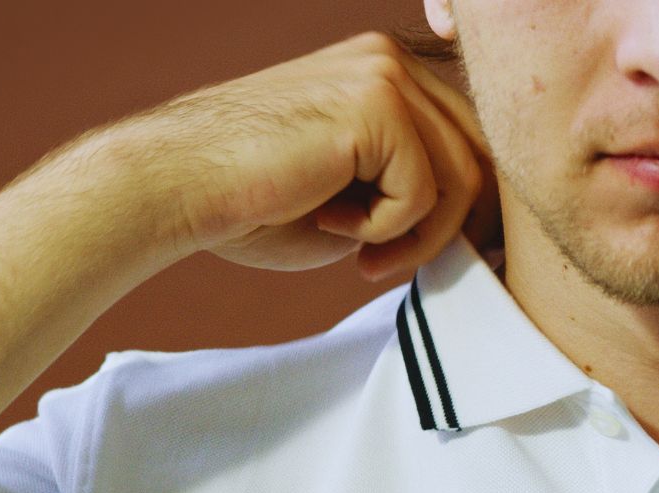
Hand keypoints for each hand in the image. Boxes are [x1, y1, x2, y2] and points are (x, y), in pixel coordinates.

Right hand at [113, 31, 499, 280]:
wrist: (179, 188)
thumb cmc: (254, 203)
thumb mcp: (356, 198)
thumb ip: (413, 196)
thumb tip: (476, 229)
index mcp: (387, 76)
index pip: (469, 140)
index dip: (469, 208)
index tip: (432, 255)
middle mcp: (393, 62)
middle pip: (479, 155)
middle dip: (456, 227)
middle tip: (399, 265)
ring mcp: (386, 75)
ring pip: (462, 178)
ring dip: (418, 238)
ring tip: (363, 257)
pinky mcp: (377, 103)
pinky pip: (425, 191)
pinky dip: (387, 229)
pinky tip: (332, 226)